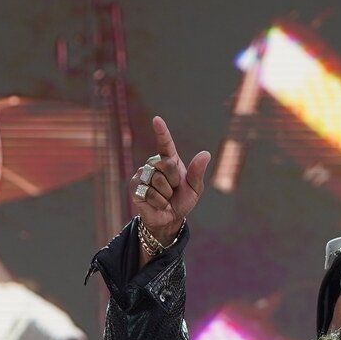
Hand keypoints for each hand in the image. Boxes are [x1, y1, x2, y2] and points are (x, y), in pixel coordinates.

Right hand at [132, 116, 210, 257]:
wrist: (169, 219)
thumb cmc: (182, 201)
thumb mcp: (194, 188)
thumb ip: (197, 172)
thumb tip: (206, 154)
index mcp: (169, 160)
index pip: (165, 143)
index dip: (161, 131)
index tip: (157, 119)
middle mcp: (153, 164)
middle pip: (165, 164)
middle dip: (173, 180)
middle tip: (173, 190)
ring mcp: (142, 174)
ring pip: (157, 179)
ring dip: (166, 193)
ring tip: (164, 198)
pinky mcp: (135, 187)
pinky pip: (149, 192)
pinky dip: (159, 201)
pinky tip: (157, 204)